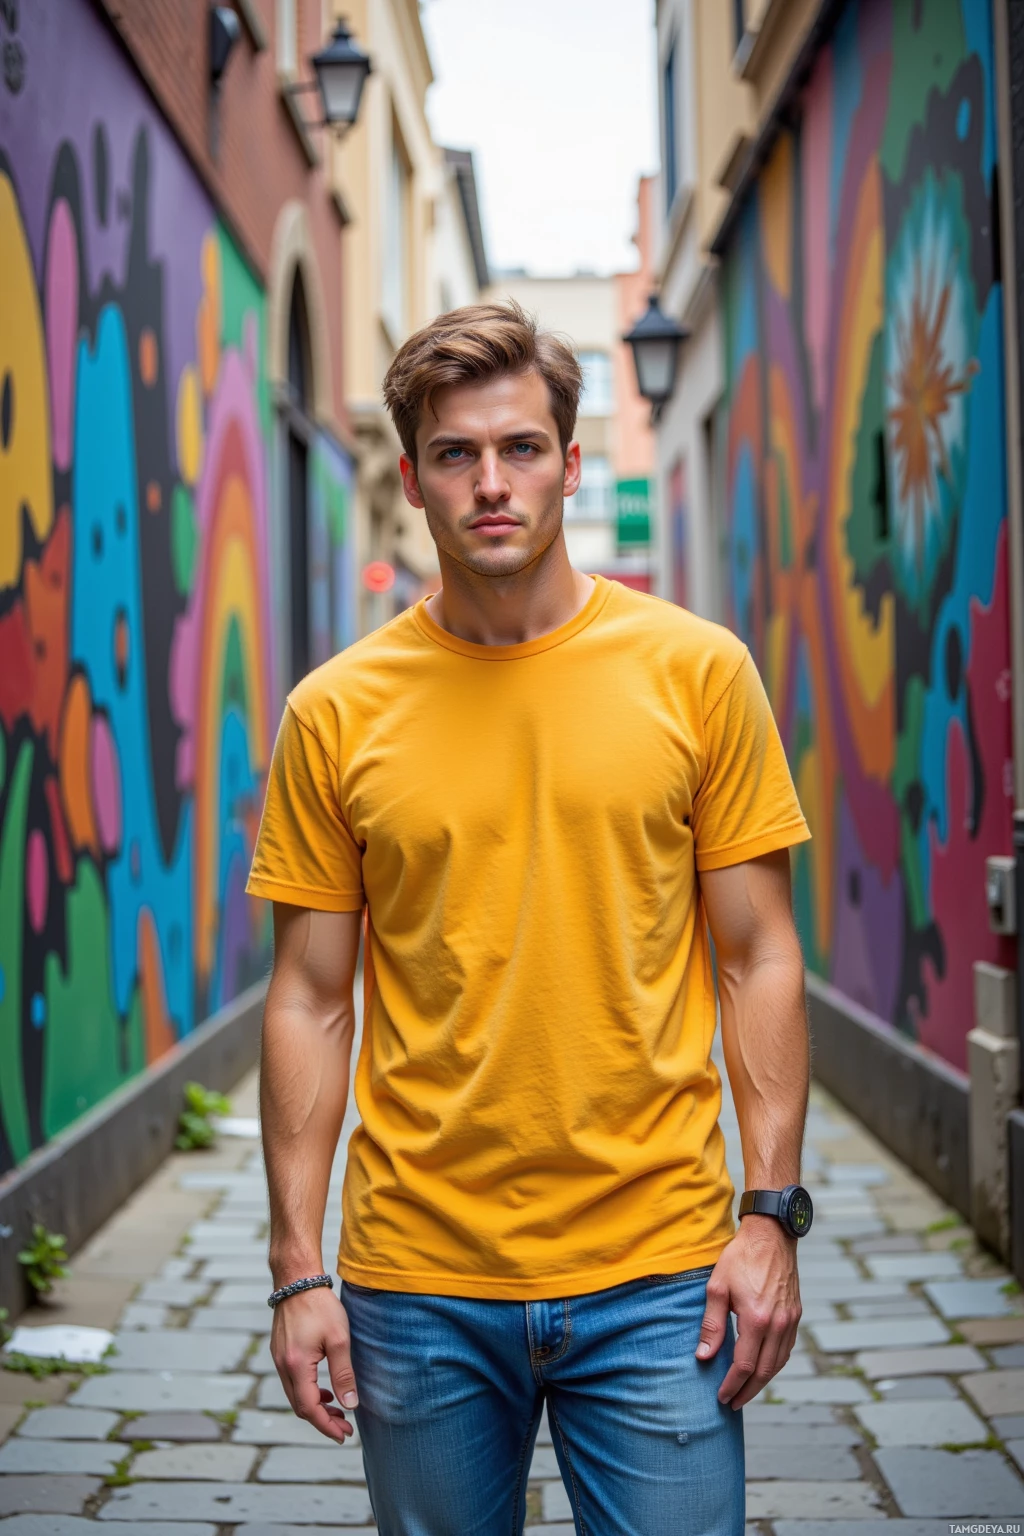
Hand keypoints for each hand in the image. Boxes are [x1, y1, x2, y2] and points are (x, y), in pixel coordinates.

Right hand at [270, 1285, 358, 1441]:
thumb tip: (350, 1405)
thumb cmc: (320, 1306)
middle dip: (322, 1420)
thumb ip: (343, 1374)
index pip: (309, 1408)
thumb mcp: (339, 1339)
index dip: (326, 1426)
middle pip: (300, 1406)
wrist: (297, 1280)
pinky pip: (292, 1382)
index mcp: (297, 1366)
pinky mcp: (280, 1352)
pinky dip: (308, 1392)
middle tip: (344, 1427)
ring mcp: (279, 1359)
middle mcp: (283, 1366)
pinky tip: (324, 1389)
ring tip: (337, 1410)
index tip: (344, 1435)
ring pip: (295, 1395)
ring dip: (315, 1407)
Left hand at [696, 1216, 801, 1409]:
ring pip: (778, 1364)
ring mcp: (790, 1320)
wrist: (771, 1235)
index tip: (722, 1397)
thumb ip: (712, 1324)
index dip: (732, 1385)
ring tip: (746, 1391)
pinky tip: (763, 1367)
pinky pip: (786, 1349)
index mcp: (756, 1320)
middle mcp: (778, 1325)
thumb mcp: (717, 1287)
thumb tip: (704, 1356)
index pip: (744, 1365)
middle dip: (747, 1391)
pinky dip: (775, 1364)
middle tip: (733, 1404)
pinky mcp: (796, 1314)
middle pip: (763, 1372)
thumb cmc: (740, 1257)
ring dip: (762, 1382)